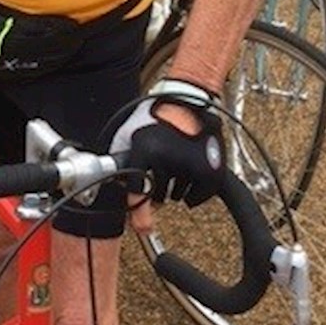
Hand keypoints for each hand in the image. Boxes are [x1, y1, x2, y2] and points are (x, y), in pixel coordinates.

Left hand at [110, 93, 225, 222]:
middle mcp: (167, 158)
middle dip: (154, 192)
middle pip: (157, 196)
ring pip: (177, 196)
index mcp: (144, 149)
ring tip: (174, 168)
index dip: (138, 209)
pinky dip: (194, 193)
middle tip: (156, 180)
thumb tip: (115, 182)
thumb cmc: (157, 115)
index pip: (139, 188)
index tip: (143, 225)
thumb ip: (121, 158)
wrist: (188, 99)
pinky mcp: (210, 168)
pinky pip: (199, 196)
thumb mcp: (130, 133)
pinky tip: (189, 176)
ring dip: (174, 189)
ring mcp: (190, 164)